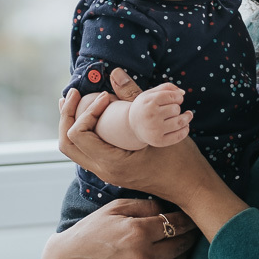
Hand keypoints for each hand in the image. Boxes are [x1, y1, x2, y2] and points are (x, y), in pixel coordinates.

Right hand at [42, 196, 196, 258]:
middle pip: (180, 244)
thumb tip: (168, 208)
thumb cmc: (88, 233)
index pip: (175, 223)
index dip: (187, 219)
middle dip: (189, 234)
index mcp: (136, 232)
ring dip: (184, 254)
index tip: (191, 216)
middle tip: (193, 229)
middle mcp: (142, 258)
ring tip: (183, 245)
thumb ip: (144, 205)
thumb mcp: (113, 209)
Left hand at [59, 68, 249, 242]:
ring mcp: (107, 173)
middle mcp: (104, 171)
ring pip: (74, 149)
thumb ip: (134, 97)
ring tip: (74, 100)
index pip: (78, 134)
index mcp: (111, 164)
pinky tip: (91, 115)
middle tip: (73, 93)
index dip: (86, 110)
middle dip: (66, 116)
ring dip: (72, 123)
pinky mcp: (113, 169)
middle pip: (67, 144)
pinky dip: (84, 131)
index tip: (107, 96)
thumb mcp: (158, 126)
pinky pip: (87, 151)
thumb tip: (114, 71)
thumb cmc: (180, 160)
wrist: (192, 187)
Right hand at [129, 82, 192, 146]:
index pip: (172, 97)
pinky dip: (185, 130)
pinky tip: (185, 126)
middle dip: (177, 108)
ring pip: (180, 122)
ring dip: (186, 118)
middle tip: (172, 109)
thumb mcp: (150, 94)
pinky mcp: (159, 141)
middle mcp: (151, 117)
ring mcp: (155, 130)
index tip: (177, 99)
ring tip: (188, 115)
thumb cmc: (145, 106)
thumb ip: (166, 88)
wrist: (132, 125)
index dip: (178, 97)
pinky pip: (179, 136)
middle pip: (176, 109)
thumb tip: (183, 93)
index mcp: (148, 102)